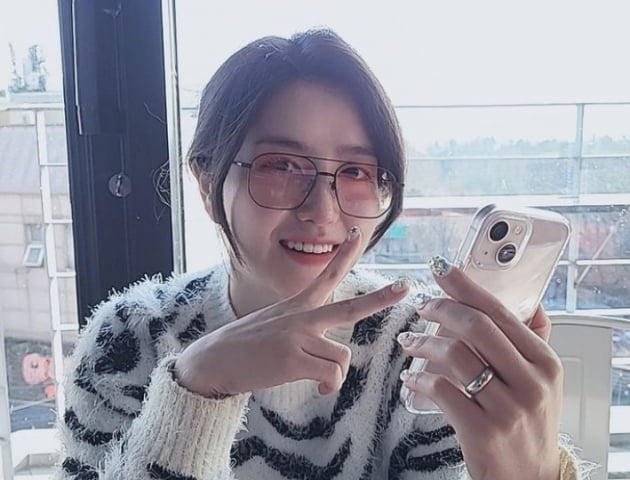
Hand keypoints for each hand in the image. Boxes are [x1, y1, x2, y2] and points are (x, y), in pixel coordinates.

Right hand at [174, 227, 409, 397]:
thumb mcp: (274, 327)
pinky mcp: (292, 359)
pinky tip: (315, 389)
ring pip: (343, 357)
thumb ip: (304, 334)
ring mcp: (297, 336)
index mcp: (296, 306)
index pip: (326, 275)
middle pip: (350, 307)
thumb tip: (328, 365)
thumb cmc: (244, 347)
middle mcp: (301, 316)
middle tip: (404, 286)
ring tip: (318, 380)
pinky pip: (330, 376)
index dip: (344, 255)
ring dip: (334, 375)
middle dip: (380, 298)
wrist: (212, 360)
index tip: (357, 235)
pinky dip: (328, 387)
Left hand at [398, 256, 561, 479]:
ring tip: (409, 341)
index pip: (501, 312)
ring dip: (424, 343)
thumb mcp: (545, 380)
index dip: (466, 286)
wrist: (530, 478)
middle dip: (441, 309)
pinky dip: (420, 378)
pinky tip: (411, 377)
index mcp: (545, 362)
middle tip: (422, 306)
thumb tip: (529, 299)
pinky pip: (442, 390)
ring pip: (455, 356)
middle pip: (476, 326)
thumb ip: (537, 338)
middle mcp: (531, 383)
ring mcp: (508, 408)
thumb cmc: (530, 423)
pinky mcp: (482, 431)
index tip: (442, 268)